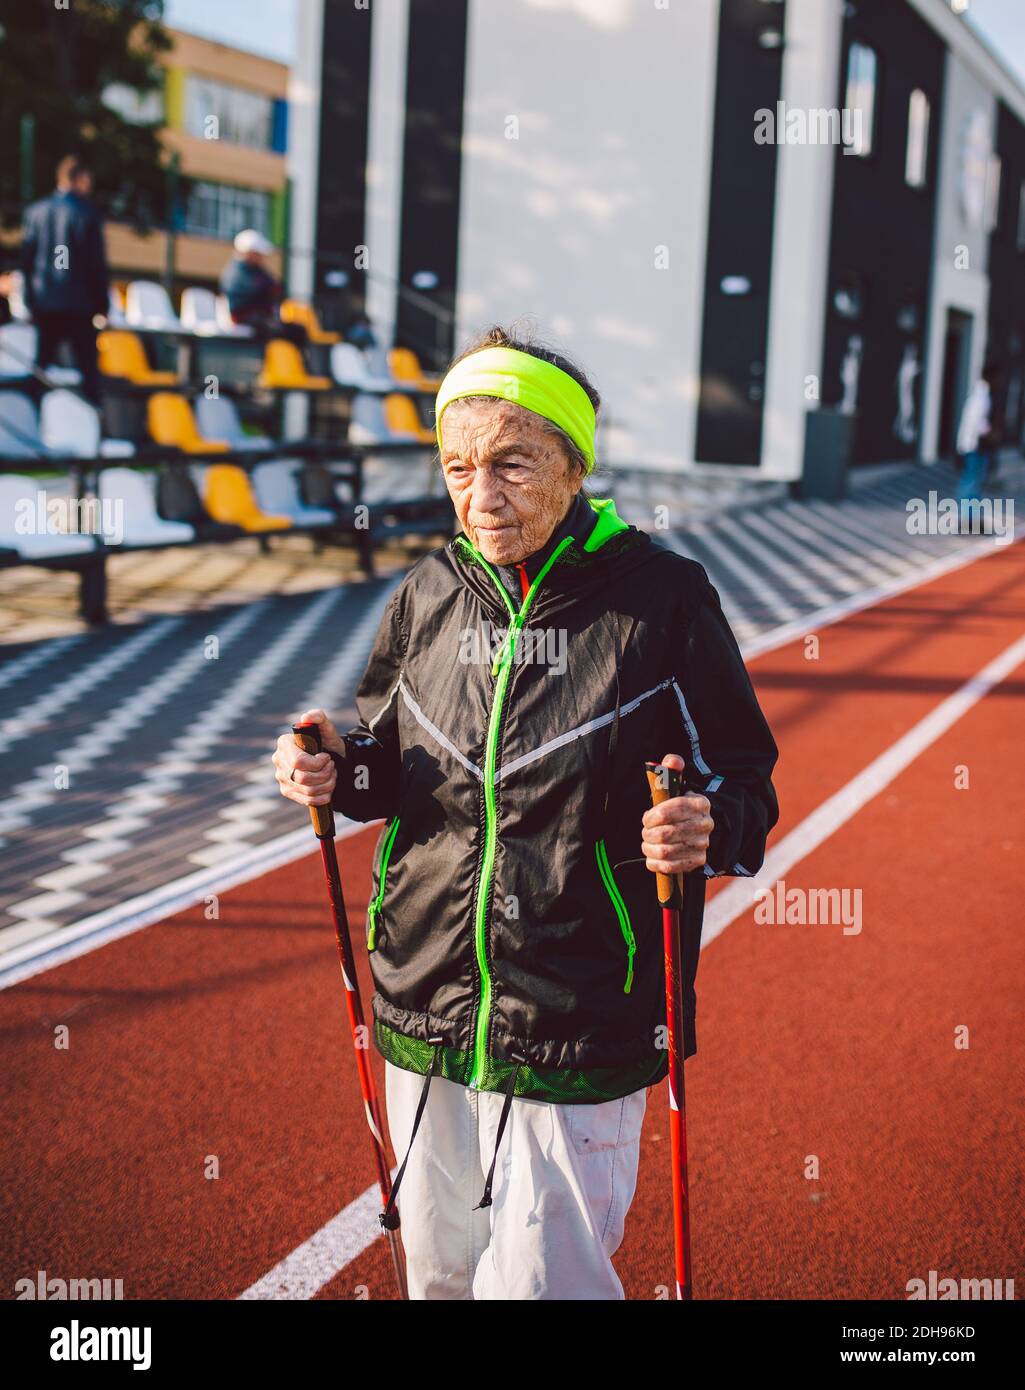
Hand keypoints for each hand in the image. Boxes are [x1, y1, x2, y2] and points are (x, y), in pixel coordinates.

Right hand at [272, 707, 343, 807]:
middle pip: (303, 778)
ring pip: (307, 791)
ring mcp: (282, 778)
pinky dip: (323, 796)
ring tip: (332, 775)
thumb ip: (319, 718)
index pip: (298, 762)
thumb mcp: (327, 728)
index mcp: (284, 744)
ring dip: (327, 784)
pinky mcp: (288, 791)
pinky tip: (328, 787)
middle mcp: (279, 760)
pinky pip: (307, 800)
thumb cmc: (327, 742)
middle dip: (324, 774)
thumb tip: (306, 717)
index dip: (317, 763)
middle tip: (332, 767)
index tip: (327, 757)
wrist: (332, 759)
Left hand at [641, 753, 713, 875]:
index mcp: (701, 803)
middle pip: (667, 833)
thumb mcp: (677, 786)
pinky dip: (655, 863)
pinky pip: (670, 867)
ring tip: (647, 843)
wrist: (697, 828)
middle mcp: (705, 825)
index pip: (674, 809)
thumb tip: (671, 760)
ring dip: (650, 848)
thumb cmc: (680, 806)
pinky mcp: (697, 861)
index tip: (646, 818)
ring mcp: (702, 844)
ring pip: (666, 851)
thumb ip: (672, 770)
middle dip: (649, 833)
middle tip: (645, 831)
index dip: (654, 815)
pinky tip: (651, 857)